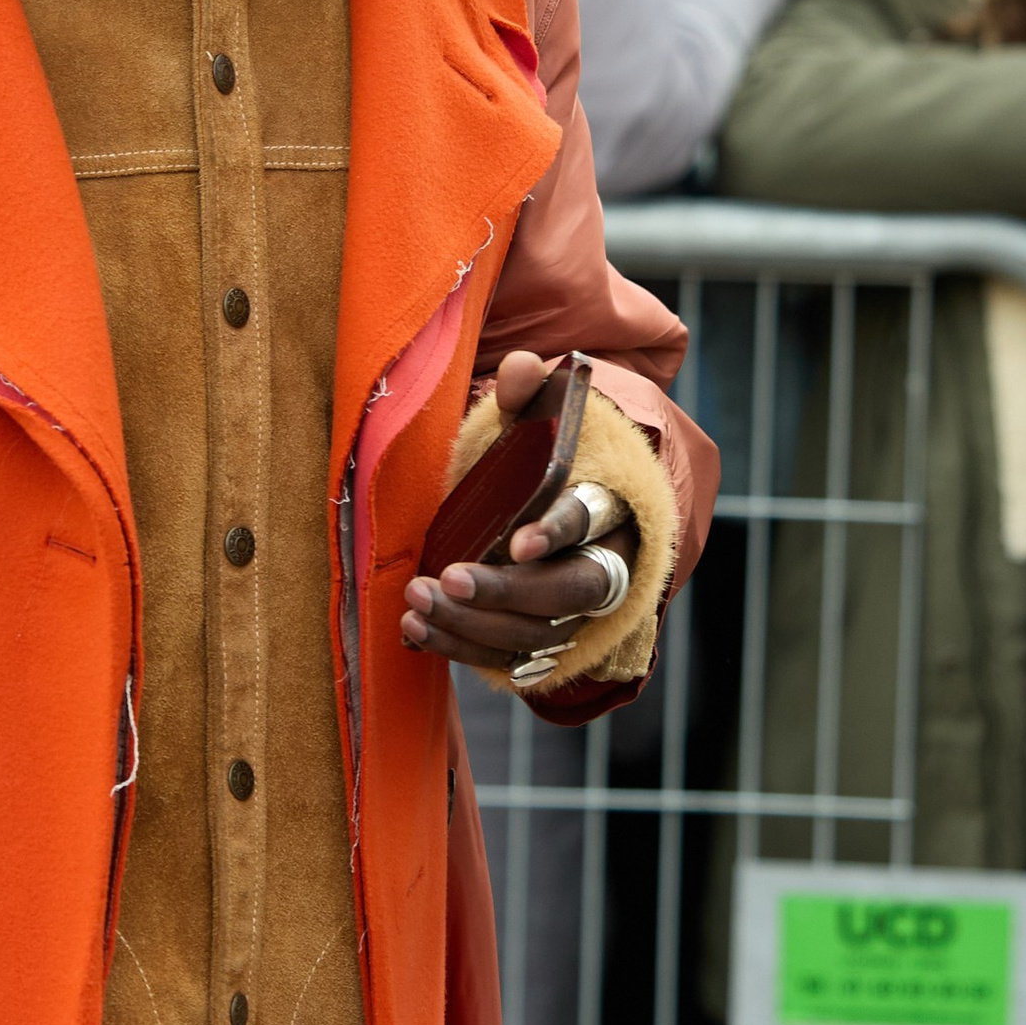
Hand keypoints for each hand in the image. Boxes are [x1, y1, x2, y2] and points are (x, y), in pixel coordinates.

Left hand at [401, 351, 633, 666]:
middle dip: (507, 592)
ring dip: (474, 624)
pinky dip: (461, 648)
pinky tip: (416, 629)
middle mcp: (605, 568)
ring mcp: (576, 614)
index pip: (593, 521)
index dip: (558, 532)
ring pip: (536, 634)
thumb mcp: (545, 422)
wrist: (568, 511)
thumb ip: (530, 396)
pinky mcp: (544, 643)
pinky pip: (508, 658)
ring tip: (417, 600)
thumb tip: (520, 366)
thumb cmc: (551, 465)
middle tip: (450, 578)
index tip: (518, 543)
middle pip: (567, 593)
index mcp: (609, 508)